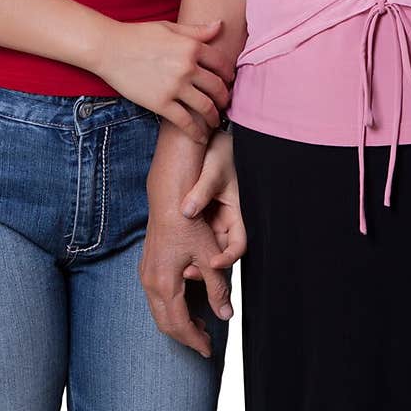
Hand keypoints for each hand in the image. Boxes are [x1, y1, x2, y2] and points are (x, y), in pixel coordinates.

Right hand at [98, 19, 230, 142]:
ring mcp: (175, 87)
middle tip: (225, 103)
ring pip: (205, 107)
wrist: (109, 49)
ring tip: (215, 121)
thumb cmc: (138, 35)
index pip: (221, 64)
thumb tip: (220, 25)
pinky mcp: (161, 104)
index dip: (229, 75)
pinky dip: (196, 132)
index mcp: (191, 47)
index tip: (229, 82)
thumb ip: (196, 30)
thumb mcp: (169, 27)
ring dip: (214, 117)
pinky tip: (200, 137)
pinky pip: (185, 122)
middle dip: (224, 98)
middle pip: (217, 87)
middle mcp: (187, 67)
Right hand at [140, 202, 233, 357]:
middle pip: (166, 324)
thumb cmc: (189, 224)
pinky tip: (185, 305)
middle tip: (205, 343)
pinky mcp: (146, 267)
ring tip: (199, 327)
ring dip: (177, 323)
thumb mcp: (209, 257)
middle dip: (185, 337)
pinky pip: (155, 299)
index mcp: (165, 283)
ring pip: (158, 313)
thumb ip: (218, 289)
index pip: (180, 325)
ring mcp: (145, 274)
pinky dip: (170, 310)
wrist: (168, 198)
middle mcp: (150, 282)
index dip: (195, 340)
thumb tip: (226, 315)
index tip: (209, 350)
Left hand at [180, 129, 246, 271]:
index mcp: (236, 211)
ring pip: (205, 246)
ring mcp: (211, 218)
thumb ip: (202, 190)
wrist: (209, 138)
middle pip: (220, 251)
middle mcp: (225, 219)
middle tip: (187, 272)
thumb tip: (187, 211)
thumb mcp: (213, 169)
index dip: (228, 258)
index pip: (239, 244)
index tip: (213, 263)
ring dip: (194, 257)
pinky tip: (172, 244)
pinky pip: (193, 233)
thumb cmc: (219, 151)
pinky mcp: (197, 213)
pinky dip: (185, 242)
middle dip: (206, 266)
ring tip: (178, 265)